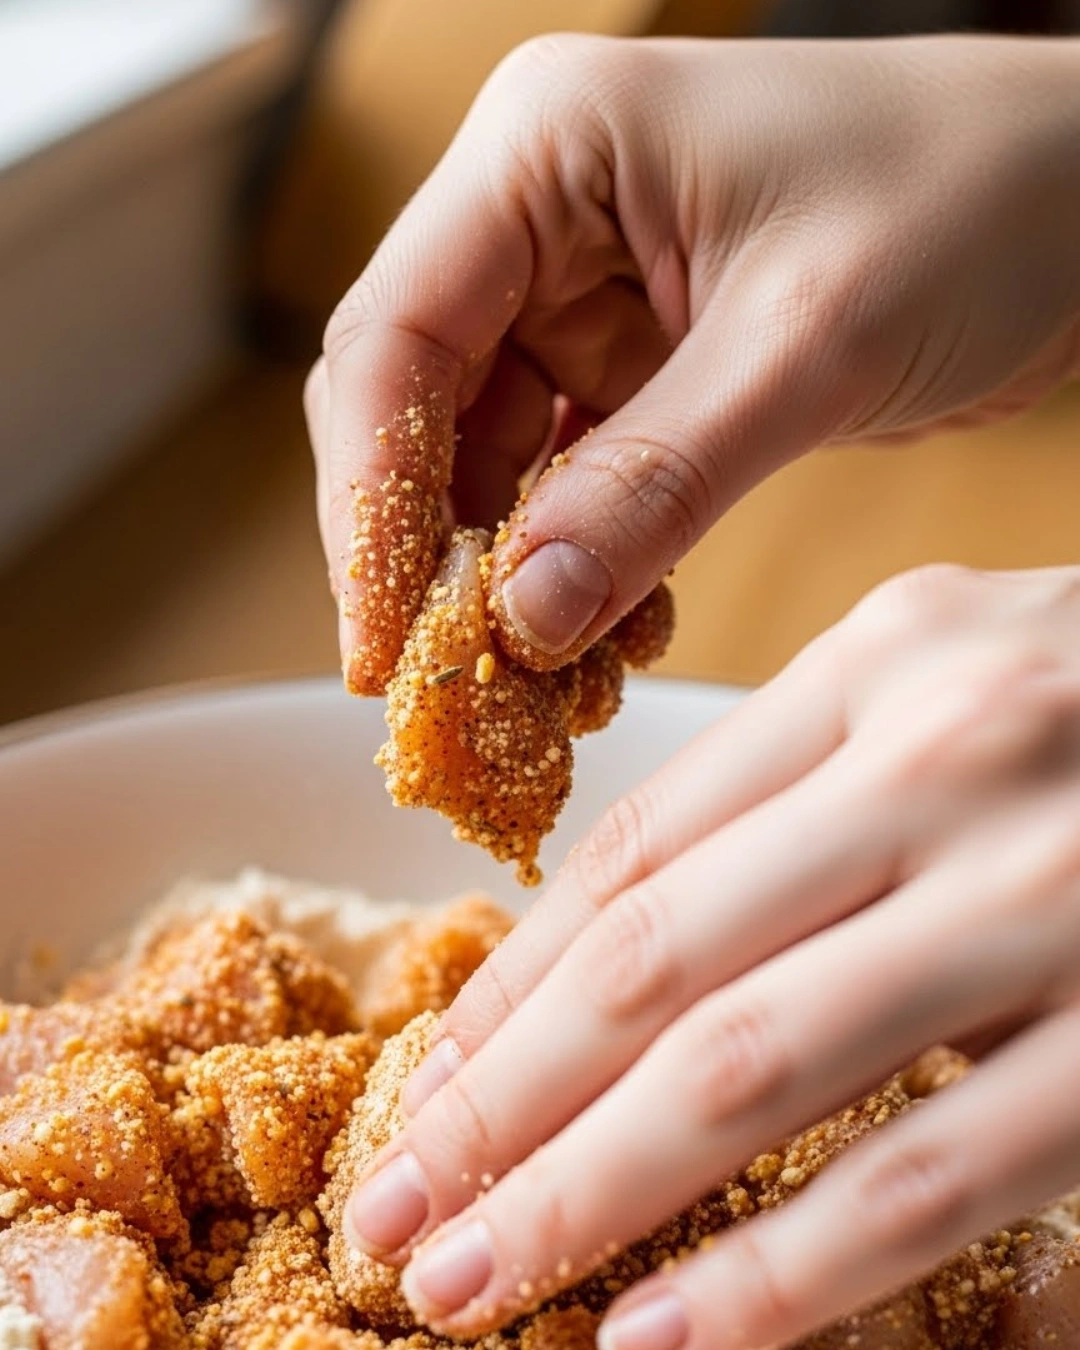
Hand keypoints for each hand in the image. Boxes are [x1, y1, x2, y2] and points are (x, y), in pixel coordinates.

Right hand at [305, 34, 1079, 688]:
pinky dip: (583, 564)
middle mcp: (543, 215)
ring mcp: (589, 291)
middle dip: (435, 556)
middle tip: (447, 688)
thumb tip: (522, 618)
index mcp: (545, 150)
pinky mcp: (642, 360)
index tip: (381, 649)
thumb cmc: (976, 198)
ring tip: (541, 685)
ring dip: (513, 577)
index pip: (393, 341)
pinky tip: (612, 635)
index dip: (370, 506)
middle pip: (421, 408)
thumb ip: (654, 484)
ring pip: (495, 460)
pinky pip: (573, 480)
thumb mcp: (806, 346)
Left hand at [342, 563, 1079, 1346]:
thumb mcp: (946, 686)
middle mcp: (956, 756)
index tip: (425, 1086)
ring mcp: (1060, 892)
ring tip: (468, 1286)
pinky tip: (666, 1344)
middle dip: (504, 1106)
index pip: (642, 846)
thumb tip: (604, 949)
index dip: (513, 982)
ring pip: (762, 1070)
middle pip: (663, 960)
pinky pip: (936, 1177)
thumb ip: (789, 794)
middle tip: (393, 1218)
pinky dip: (789, 1275)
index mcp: (888, 662)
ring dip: (595, 1197)